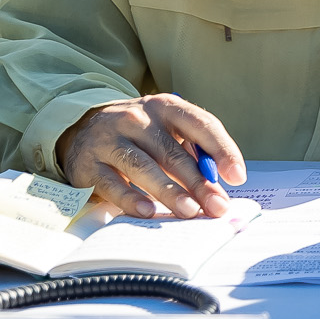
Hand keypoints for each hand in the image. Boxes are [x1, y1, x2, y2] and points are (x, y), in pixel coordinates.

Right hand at [58, 95, 242, 219]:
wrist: (82, 129)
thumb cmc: (139, 135)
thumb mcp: (166, 131)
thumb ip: (192, 153)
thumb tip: (220, 189)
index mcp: (165, 107)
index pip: (201, 125)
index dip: (223, 150)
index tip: (237, 176)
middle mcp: (137, 118)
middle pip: (174, 153)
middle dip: (199, 183)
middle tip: (217, 206)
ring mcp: (109, 139)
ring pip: (144, 167)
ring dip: (169, 191)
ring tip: (189, 211)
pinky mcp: (88, 163)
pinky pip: (112, 183)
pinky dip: (131, 199)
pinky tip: (147, 211)